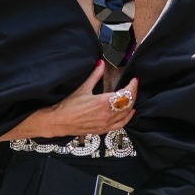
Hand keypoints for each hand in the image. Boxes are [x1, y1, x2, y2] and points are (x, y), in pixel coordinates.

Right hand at [0, 59, 137, 141]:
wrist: (59, 121)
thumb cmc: (68, 106)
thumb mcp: (83, 88)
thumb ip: (95, 75)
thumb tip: (101, 64)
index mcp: (103, 103)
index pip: (126, 94)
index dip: (132, 86)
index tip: (134, 80)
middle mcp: (107, 115)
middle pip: (128, 104)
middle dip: (133, 94)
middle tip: (133, 86)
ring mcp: (106, 124)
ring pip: (126, 115)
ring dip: (131, 105)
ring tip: (132, 97)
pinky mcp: (103, 130)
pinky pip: (120, 125)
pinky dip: (127, 118)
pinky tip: (130, 113)